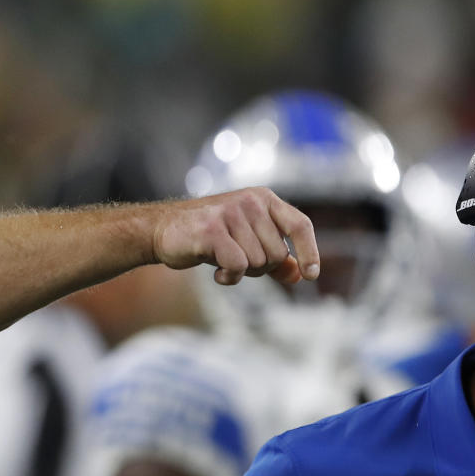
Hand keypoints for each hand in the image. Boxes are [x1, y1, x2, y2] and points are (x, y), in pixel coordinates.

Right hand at [154, 187, 319, 285]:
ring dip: (242, 272)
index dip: (310, 251)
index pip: (299, 225)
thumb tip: (299, 274)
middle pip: (277, 253)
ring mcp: (230, 213)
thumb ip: (274, 257)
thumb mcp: (246, 242)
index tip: (311, 275)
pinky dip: (229, 277)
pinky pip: (238, 266)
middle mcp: (250, 201)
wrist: (163, 229)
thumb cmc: (208, 236)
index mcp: (263, 198)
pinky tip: (216, 272)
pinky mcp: (212, 229)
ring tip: (221, 260)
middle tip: (236, 260)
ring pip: (258, 262)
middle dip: (260, 267)